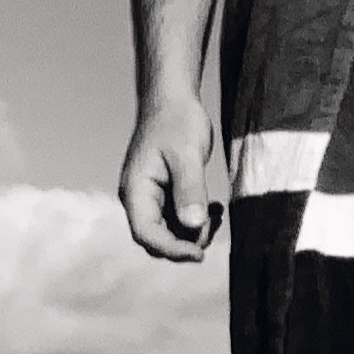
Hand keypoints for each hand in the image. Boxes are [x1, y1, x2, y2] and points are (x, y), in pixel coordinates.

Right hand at [119, 98, 221, 260]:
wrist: (174, 101)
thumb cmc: (177, 121)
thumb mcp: (188, 155)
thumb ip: (190, 190)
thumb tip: (193, 226)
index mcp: (136, 191)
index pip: (146, 234)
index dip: (172, 249)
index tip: (200, 253)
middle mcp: (140, 199)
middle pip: (158, 239)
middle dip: (187, 240)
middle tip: (214, 223)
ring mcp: (153, 199)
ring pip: (172, 232)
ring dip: (196, 231)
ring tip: (217, 212)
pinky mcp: (166, 196)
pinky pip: (179, 220)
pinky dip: (198, 221)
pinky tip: (215, 209)